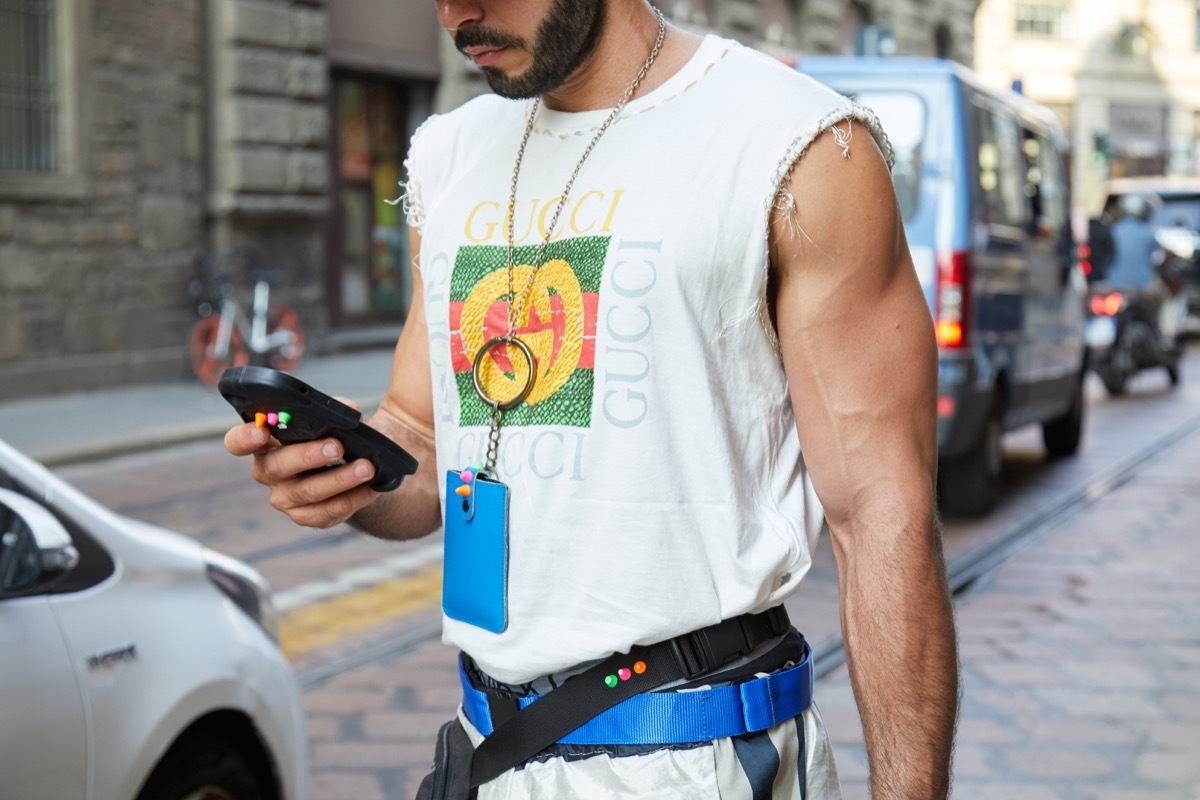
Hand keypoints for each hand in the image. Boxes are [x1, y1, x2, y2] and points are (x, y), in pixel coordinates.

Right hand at [223, 405, 379, 528]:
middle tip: (336, 446)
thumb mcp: (337, 418)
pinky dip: (353, 498)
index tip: (262, 431)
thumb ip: (337, 409)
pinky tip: (370, 488)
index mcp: (266, 442)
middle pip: (277, 466)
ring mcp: (286, 497)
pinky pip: (327, 512)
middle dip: (308, 456)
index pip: (238, 441)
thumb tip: (346, 413)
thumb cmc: (338, 436)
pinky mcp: (307, 516)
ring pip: (308, 491)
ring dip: (340, 479)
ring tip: (366, 468)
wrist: (359, 468)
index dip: (245, 438)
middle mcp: (269, 471)